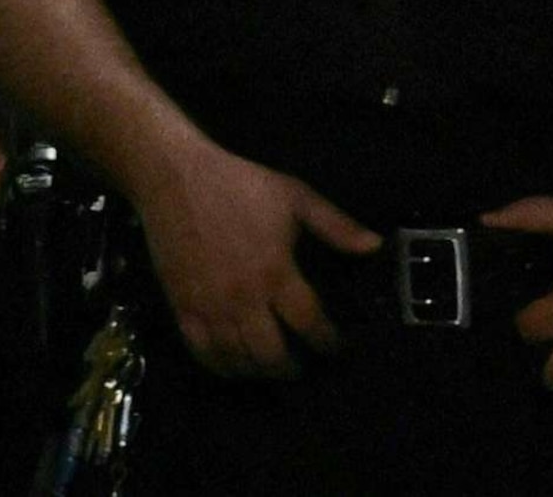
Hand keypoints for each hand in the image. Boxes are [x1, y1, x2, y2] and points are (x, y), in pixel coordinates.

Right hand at [133, 140, 379, 379]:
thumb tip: (376, 246)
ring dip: (259, 373)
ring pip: (238, 360)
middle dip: (293, 368)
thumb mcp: (296, 197)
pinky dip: (222, 368)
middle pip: (272, 354)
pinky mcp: (182, 309)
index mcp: (276, 272)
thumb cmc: (241, 186)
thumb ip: (336, 226)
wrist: (176, 179)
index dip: (329, 342)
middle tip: (305, 366)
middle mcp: (244, 299)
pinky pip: (203, 354)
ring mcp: (210, 308)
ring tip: (273, 368)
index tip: (340, 346)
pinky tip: (235, 365)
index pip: (309, 322)